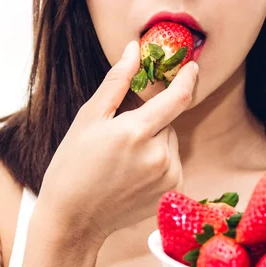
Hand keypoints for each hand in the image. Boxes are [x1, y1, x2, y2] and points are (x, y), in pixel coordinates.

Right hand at [37, 40, 198, 245]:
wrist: (74, 218)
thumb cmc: (73, 165)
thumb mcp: (89, 118)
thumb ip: (117, 81)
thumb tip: (135, 48)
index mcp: (136, 132)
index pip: (178, 98)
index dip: (188, 78)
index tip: (192, 66)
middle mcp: (159, 156)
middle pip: (168, 122)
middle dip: (151, 121)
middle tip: (121, 137)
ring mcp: (168, 178)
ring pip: (171, 143)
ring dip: (155, 142)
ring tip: (124, 160)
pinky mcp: (172, 193)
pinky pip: (173, 163)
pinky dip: (159, 162)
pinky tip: (133, 175)